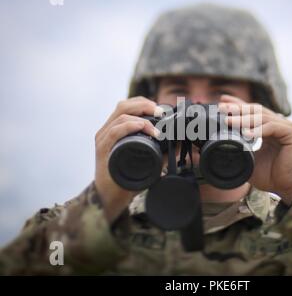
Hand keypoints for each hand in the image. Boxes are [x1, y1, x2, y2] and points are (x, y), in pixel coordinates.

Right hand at [94, 96, 160, 221]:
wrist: (110, 198)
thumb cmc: (127, 178)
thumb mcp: (147, 160)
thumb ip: (161, 151)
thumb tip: (180, 141)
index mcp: (116, 130)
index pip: (128, 106)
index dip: (144, 103)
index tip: (161, 110)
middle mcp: (107, 131)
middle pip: (124, 106)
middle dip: (144, 105)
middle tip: (161, 113)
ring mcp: (104, 139)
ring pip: (120, 115)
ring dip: (141, 118)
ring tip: (155, 129)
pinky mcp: (102, 150)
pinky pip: (114, 131)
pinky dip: (129, 126)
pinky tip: (141, 127)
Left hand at [219, 95, 291, 204]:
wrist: (288, 188)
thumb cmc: (272, 177)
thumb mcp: (249, 161)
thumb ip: (239, 151)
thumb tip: (219, 148)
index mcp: (268, 129)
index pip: (252, 112)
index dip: (238, 105)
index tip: (222, 102)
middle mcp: (278, 124)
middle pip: (256, 110)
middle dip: (238, 108)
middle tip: (223, 108)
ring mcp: (286, 127)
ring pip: (262, 117)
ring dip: (244, 119)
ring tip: (229, 121)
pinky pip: (272, 127)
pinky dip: (258, 129)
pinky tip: (246, 133)